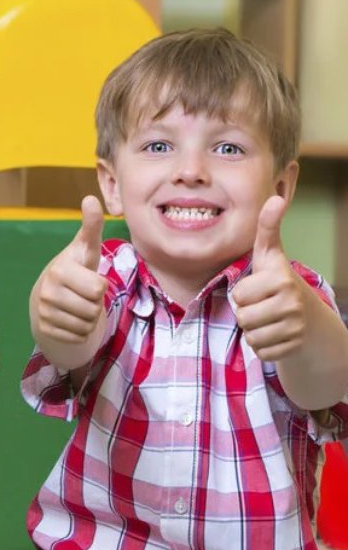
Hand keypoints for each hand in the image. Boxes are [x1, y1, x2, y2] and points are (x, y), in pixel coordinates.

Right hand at [32, 195, 107, 343]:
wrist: (47, 294)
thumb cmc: (75, 269)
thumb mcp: (85, 248)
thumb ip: (91, 226)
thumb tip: (91, 198)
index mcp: (60, 270)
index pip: (98, 289)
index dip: (100, 286)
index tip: (89, 279)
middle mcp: (48, 291)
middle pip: (93, 310)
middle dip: (95, 305)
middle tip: (84, 295)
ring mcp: (43, 312)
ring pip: (86, 326)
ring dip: (89, 320)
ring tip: (79, 306)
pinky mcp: (44, 329)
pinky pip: (77, 337)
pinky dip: (79, 332)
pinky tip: (71, 319)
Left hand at [234, 195, 310, 361]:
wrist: (310, 318)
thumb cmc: (279, 282)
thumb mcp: (271, 255)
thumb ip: (267, 229)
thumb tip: (275, 197)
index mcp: (281, 279)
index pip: (239, 295)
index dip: (243, 293)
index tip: (258, 287)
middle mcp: (291, 302)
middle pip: (242, 318)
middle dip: (246, 313)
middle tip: (262, 306)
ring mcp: (295, 326)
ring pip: (250, 336)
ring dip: (253, 331)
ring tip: (268, 319)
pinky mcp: (294, 347)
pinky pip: (261, 352)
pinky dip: (263, 347)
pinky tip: (275, 334)